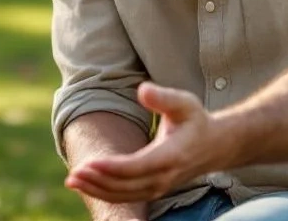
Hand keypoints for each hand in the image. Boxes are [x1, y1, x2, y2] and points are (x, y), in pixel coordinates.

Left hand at [64, 83, 229, 203]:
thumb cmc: (195, 120)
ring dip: (97, 189)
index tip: (89, 162)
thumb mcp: (184, 102)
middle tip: (73, 173)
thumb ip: (163, 97)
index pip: (138, 167)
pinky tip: (86, 185)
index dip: (112, 167)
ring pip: (125, 195)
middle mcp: (165, 176)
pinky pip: (127, 196)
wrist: (214, 145)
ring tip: (73, 181)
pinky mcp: (153, 190)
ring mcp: (160, 186)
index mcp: (172, 155)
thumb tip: (142, 90)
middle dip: (98, 181)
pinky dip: (105, 193)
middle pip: (127, 185)